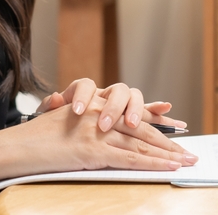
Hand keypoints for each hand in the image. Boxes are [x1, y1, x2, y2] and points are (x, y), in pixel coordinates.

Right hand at [0, 96, 197, 186]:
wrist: (12, 147)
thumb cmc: (31, 140)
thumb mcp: (61, 123)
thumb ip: (83, 123)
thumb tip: (101, 131)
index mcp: (91, 105)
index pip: (127, 108)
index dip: (153, 115)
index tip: (173, 120)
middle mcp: (96, 112)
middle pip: (139, 124)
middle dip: (166, 139)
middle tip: (188, 150)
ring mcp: (95, 130)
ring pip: (138, 141)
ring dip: (166, 153)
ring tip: (186, 160)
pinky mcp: (92, 150)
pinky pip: (127, 158)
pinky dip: (150, 163)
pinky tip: (166, 168)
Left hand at [37, 78, 186, 130]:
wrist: (66, 131)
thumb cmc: (60, 124)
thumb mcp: (48, 118)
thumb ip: (50, 107)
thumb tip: (56, 97)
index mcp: (86, 93)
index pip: (85, 85)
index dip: (83, 96)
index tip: (79, 112)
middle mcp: (106, 95)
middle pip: (116, 91)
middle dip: (114, 108)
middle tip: (106, 124)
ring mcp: (122, 104)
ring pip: (134, 98)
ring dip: (137, 110)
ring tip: (134, 124)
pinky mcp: (135, 116)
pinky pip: (149, 111)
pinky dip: (159, 111)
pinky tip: (169, 109)